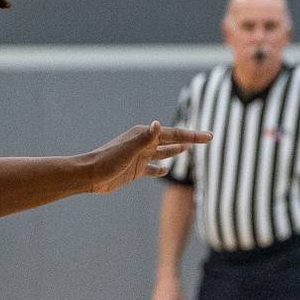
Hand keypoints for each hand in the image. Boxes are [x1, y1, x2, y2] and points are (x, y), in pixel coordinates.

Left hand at [86, 121, 210, 192]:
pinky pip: (152, 169)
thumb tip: (157, 124)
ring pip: (163, 152)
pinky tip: (166, 170)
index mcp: (144, 135)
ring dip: (176, 150)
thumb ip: (145, 137)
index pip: (173, 134)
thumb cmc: (108, 160)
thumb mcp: (129, 149)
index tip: (209, 137)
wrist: (90, 175)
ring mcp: (140, 157)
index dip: (192, 135)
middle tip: (207, 138)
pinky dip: (160, 169)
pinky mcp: (135, 170)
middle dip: (189, 139)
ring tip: (189, 148)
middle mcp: (143, 143)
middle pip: (171, 140)